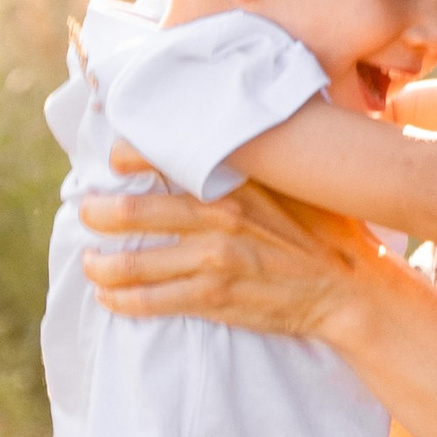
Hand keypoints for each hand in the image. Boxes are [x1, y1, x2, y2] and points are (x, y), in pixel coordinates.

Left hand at [84, 148, 381, 339]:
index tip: (111, 160)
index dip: (128, 155)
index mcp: (237, 180)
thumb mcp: (296, 182)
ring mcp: (213, 259)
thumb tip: (230, 136)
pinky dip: (121, 300)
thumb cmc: (326, 231)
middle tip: (85, 212)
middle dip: (98, 213)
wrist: (352, 288)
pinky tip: (109, 298)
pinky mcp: (213, 297)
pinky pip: (151, 301)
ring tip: (91, 263)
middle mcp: (219, 216)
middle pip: (135, 211)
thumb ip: (258, 162)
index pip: (167, 155)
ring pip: (135, 263)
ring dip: (102, 265)